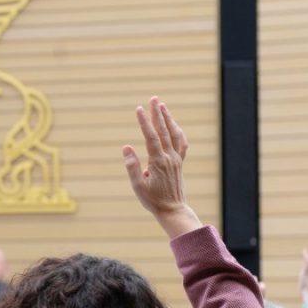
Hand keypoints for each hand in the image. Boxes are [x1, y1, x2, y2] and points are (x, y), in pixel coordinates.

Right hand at [123, 97, 201, 237]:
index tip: (139, 109)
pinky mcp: (179, 162)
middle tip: (154, 98)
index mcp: (158, 162)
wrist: (172, 209)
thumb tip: (126, 147)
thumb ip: (132, 166)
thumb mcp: (138, 186)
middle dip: (158, 113)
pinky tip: (174, 125)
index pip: (150, 137)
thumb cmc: (152, 200)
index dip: (144, 122)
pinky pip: (181, 143)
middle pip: (164, 131)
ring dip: (168, 119)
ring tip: (162, 106)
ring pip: (174, 134)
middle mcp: (170, 157)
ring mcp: (176, 159)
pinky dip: (178, 131)